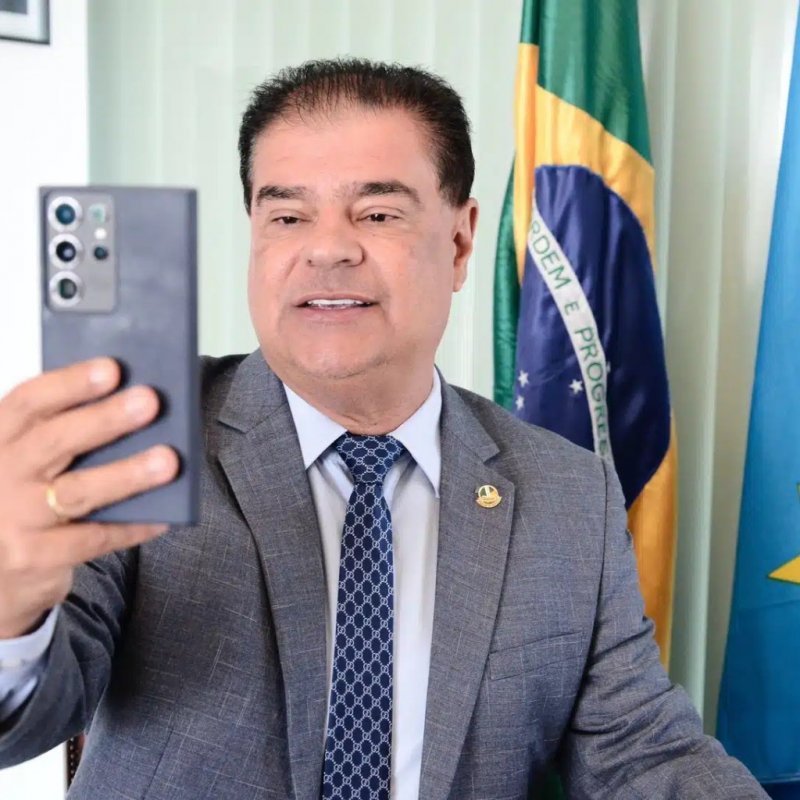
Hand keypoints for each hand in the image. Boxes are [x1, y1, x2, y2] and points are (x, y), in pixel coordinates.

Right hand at [0, 358, 178, 638]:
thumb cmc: (21, 502)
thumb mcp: (28, 461)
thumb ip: (64, 434)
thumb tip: (132, 403)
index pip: (27, 402)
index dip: (69, 383)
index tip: (112, 368)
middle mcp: (0, 476)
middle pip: (53, 441)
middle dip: (105, 419)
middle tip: (149, 402)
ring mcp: (14, 519)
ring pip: (78, 491)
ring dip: (127, 473)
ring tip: (169, 460)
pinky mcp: (33, 557)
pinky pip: (93, 539)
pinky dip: (131, 526)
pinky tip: (163, 517)